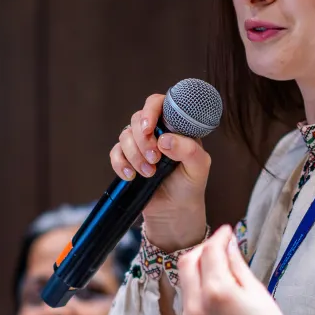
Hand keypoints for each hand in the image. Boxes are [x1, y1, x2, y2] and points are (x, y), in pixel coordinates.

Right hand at [109, 93, 210, 250]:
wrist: (175, 210)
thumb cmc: (190, 184)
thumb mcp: (199, 167)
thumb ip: (189, 150)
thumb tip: (166, 140)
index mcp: (175, 126)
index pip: (159, 104)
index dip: (151, 110)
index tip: (149, 127)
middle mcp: (156, 131)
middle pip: (137, 118)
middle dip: (143, 139)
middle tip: (155, 159)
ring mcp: (139, 145)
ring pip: (125, 136)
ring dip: (134, 155)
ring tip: (149, 173)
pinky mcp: (127, 160)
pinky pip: (115, 153)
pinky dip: (120, 164)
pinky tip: (132, 177)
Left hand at [177, 225, 314, 314]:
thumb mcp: (258, 293)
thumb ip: (238, 266)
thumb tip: (228, 244)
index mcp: (217, 292)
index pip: (209, 252)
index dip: (219, 237)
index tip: (228, 231)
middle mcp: (196, 305)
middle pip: (186, 263)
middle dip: (202, 250)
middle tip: (221, 247)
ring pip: (184, 282)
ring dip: (198, 269)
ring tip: (220, 268)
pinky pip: (188, 302)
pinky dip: (198, 289)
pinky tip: (217, 291)